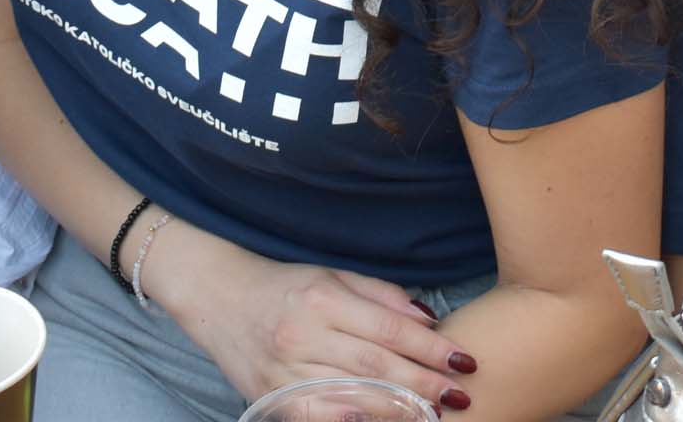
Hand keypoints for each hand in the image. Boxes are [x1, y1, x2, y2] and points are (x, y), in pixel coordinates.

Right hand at [174, 247, 478, 410]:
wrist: (218, 297)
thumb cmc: (285, 284)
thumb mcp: (334, 275)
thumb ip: (383, 296)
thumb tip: (430, 320)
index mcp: (324, 298)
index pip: (390, 330)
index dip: (431, 348)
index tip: (464, 360)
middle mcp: (304, 335)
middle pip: (377, 367)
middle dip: (424, 384)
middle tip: (460, 396)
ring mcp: (284, 369)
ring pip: (351, 395)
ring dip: (396, 408)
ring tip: (431, 414)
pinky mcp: (269, 394)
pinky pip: (315, 414)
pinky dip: (347, 419)